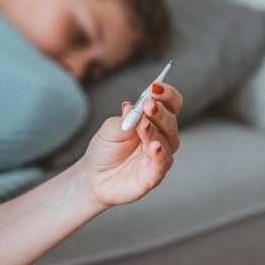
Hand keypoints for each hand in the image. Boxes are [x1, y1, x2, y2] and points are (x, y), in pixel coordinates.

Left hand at [76, 82, 182, 207]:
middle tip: (149, 104)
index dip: (166, 94)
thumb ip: (122, 119)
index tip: (155, 87)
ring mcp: (159, 155)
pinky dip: (160, 153)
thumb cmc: (105, 149)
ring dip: (155, 130)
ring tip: (143, 124)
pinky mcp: (154, 174)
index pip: (169, 104)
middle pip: (170, 120)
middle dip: (160, 111)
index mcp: (153, 120)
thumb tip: (129, 106)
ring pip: (166, 140)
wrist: (93, 177)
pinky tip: (154, 146)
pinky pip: (162, 163)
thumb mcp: (109, 129)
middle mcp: (161, 136)